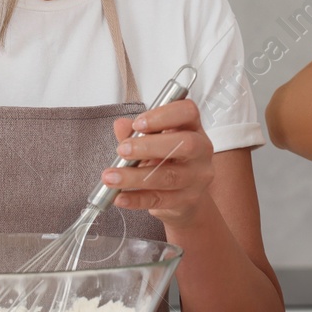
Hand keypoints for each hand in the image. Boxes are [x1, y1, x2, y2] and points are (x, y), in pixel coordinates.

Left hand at [103, 99, 214, 227]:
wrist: (184, 197)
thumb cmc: (168, 161)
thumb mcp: (152, 142)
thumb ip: (135, 133)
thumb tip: (121, 125)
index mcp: (193, 128)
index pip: (188, 112)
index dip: (164, 115)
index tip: (138, 124)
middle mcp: (201, 150)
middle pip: (185, 144)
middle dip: (150, 146)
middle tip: (122, 150)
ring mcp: (197, 177)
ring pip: (169, 176)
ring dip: (135, 176)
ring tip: (111, 177)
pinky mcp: (188, 200)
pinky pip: (160, 200)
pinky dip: (137, 199)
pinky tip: (120, 197)